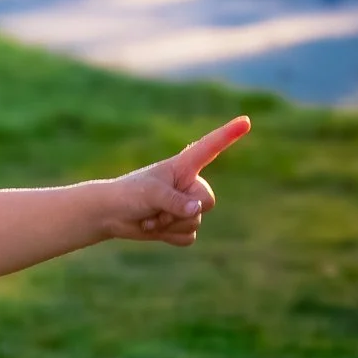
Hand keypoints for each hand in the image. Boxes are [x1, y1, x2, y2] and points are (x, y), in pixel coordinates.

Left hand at [99, 116, 251, 245]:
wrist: (111, 214)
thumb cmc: (128, 194)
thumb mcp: (151, 193)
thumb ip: (175, 201)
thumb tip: (196, 212)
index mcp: (182, 166)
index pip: (210, 147)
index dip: (228, 134)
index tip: (246, 121)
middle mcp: (188, 184)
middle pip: (207, 200)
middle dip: (182, 210)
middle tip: (156, 208)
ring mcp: (186, 206)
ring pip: (196, 222)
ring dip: (170, 224)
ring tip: (150, 217)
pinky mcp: (181, 224)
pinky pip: (189, 237)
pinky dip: (170, 237)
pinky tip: (154, 228)